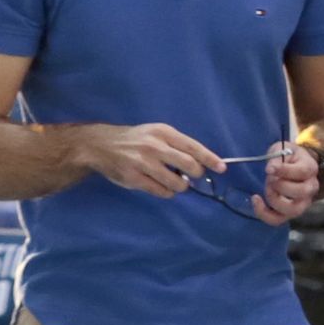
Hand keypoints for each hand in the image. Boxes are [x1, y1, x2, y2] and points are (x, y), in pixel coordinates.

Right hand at [77, 123, 224, 198]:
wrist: (101, 145)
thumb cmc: (135, 139)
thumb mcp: (156, 133)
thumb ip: (176, 145)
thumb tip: (200, 163)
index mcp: (163, 132)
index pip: (193, 146)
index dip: (209, 158)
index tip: (222, 168)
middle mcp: (155, 146)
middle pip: (188, 165)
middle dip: (196, 174)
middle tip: (193, 177)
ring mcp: (143, 163)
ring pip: (176, 182)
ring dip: (181, 186)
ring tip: (177, 183)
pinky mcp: (134, 178)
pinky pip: (161, 191)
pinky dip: (167, 192)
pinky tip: (163, 187)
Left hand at [249, 140, 319, 225]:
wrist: (294, 166)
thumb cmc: (287, 156)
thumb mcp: (282, 149)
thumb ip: (277, 157)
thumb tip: (271, 169)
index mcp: (310, 168)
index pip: (302, 172)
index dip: (284, 171)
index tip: (269, 168)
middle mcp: (311, 188)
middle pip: (300, 192)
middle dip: (280, 185)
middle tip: (270, 178)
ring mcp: (303, 203)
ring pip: (292, 210)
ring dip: (274, 199)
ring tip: (267, 187)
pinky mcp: (290, 212)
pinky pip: (277, 220)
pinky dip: (264, 213)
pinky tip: (256, 199)